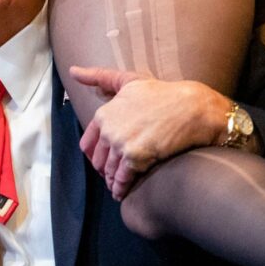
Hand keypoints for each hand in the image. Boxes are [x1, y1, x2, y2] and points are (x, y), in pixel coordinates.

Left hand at [70, 66, 229, 199]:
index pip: (88, 143)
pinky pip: (122, 179)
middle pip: (98, 160)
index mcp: (103, 114)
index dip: (95, 154)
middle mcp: (108, 130)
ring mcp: (120, 145)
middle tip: (110, 176)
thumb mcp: (128, 81)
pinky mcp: (136, 158)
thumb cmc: (162, 93)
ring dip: (112, 182)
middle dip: (103, 170)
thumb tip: (73, 71)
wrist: (191, 107)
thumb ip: (100, 78)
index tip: (101, 160)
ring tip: (116, 188)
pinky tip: (122, 194)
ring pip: (109, 171)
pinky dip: (120, 189)